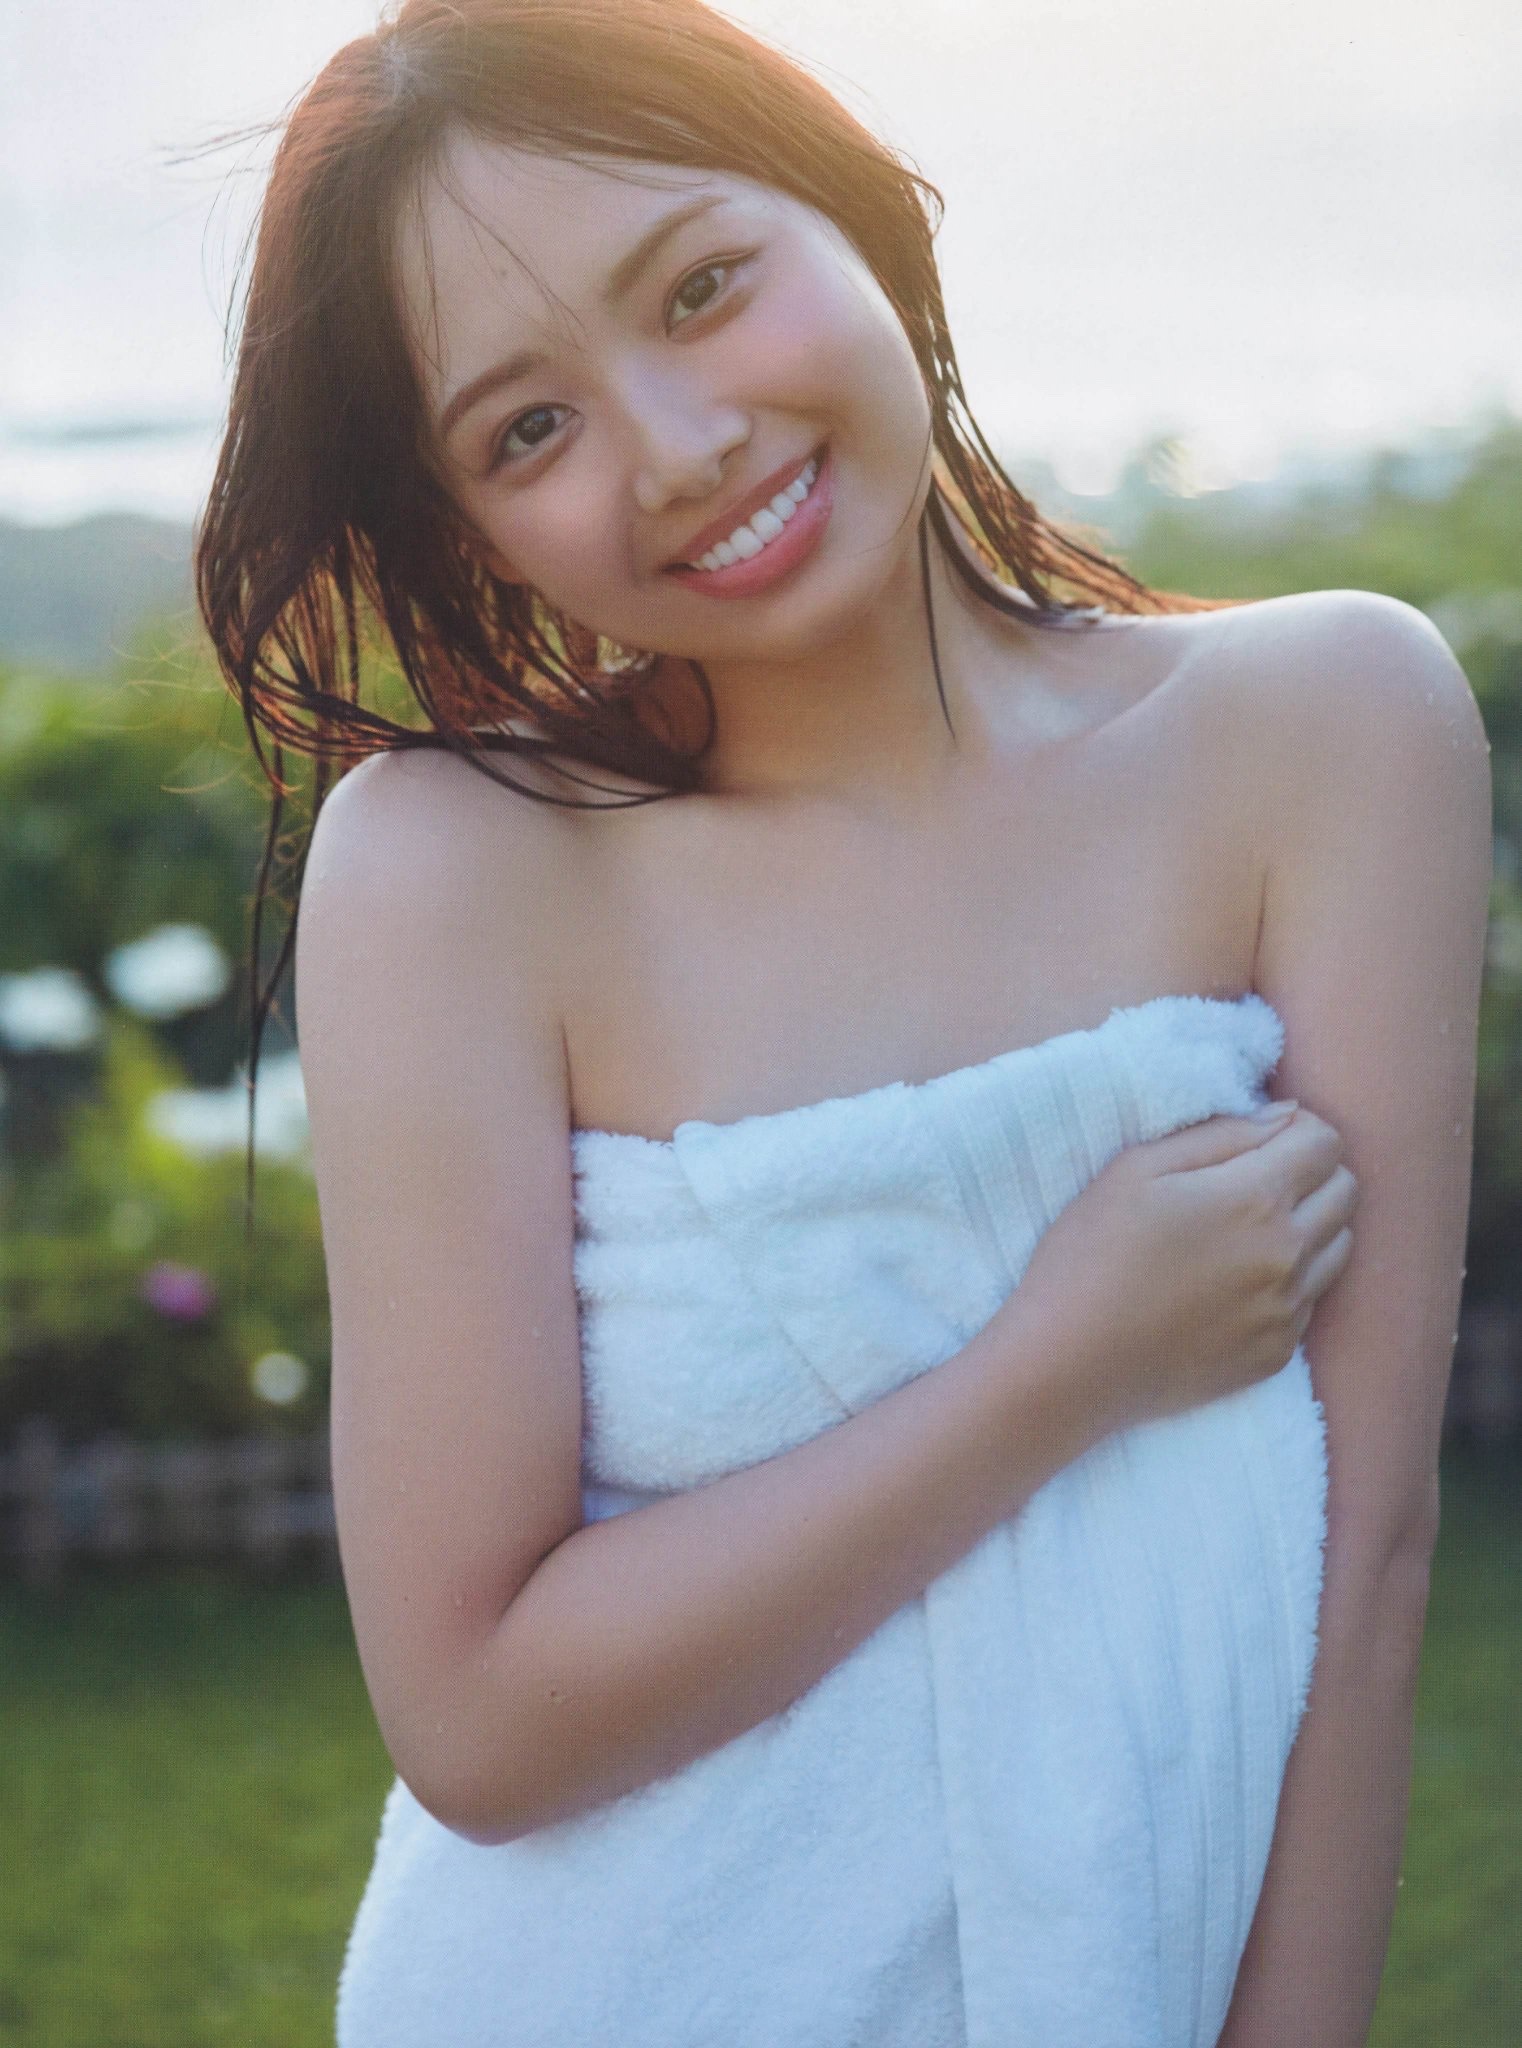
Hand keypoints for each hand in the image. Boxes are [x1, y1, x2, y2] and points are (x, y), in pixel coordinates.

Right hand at [1016, 1104, 1355, 1435]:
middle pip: (1346, 1190)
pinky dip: (1290, 1279)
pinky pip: (1312, 1300)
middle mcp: (1288, 1255)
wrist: (1069, 1364)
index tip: (1260, 1137)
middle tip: (1256, 1178)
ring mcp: (1287, 1311)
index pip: (1325, 1142)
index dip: (1297, 1128)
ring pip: (1340, 1246)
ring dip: (1311, 1224)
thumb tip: (1284, 1118)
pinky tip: (1234, 1280)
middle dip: (1313, 1171)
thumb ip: (1219, 1134)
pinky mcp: (1276, 1353)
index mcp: (1255, 1199)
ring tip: (1249, 1230)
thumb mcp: (1135, 1168)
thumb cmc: (1090, 1254)